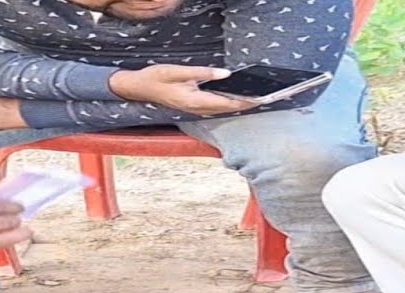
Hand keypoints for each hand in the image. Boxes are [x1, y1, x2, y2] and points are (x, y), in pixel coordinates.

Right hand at [109, 65, 258, 115]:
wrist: (140, 88)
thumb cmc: (156, 77)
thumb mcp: (179, 71)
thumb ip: (203, 73)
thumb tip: (226, 74)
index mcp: (194, 101)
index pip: (225, 103)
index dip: (243, 102)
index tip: (259, 99)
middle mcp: (196, 109)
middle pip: (226, 109)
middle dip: (245, 105)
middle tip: (264, 99)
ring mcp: (194, 109)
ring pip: (221, 109)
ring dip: (237, 105)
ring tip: (254, 99)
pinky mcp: (193, 106)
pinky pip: (215, 107)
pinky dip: (227, 104)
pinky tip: (236, 98)